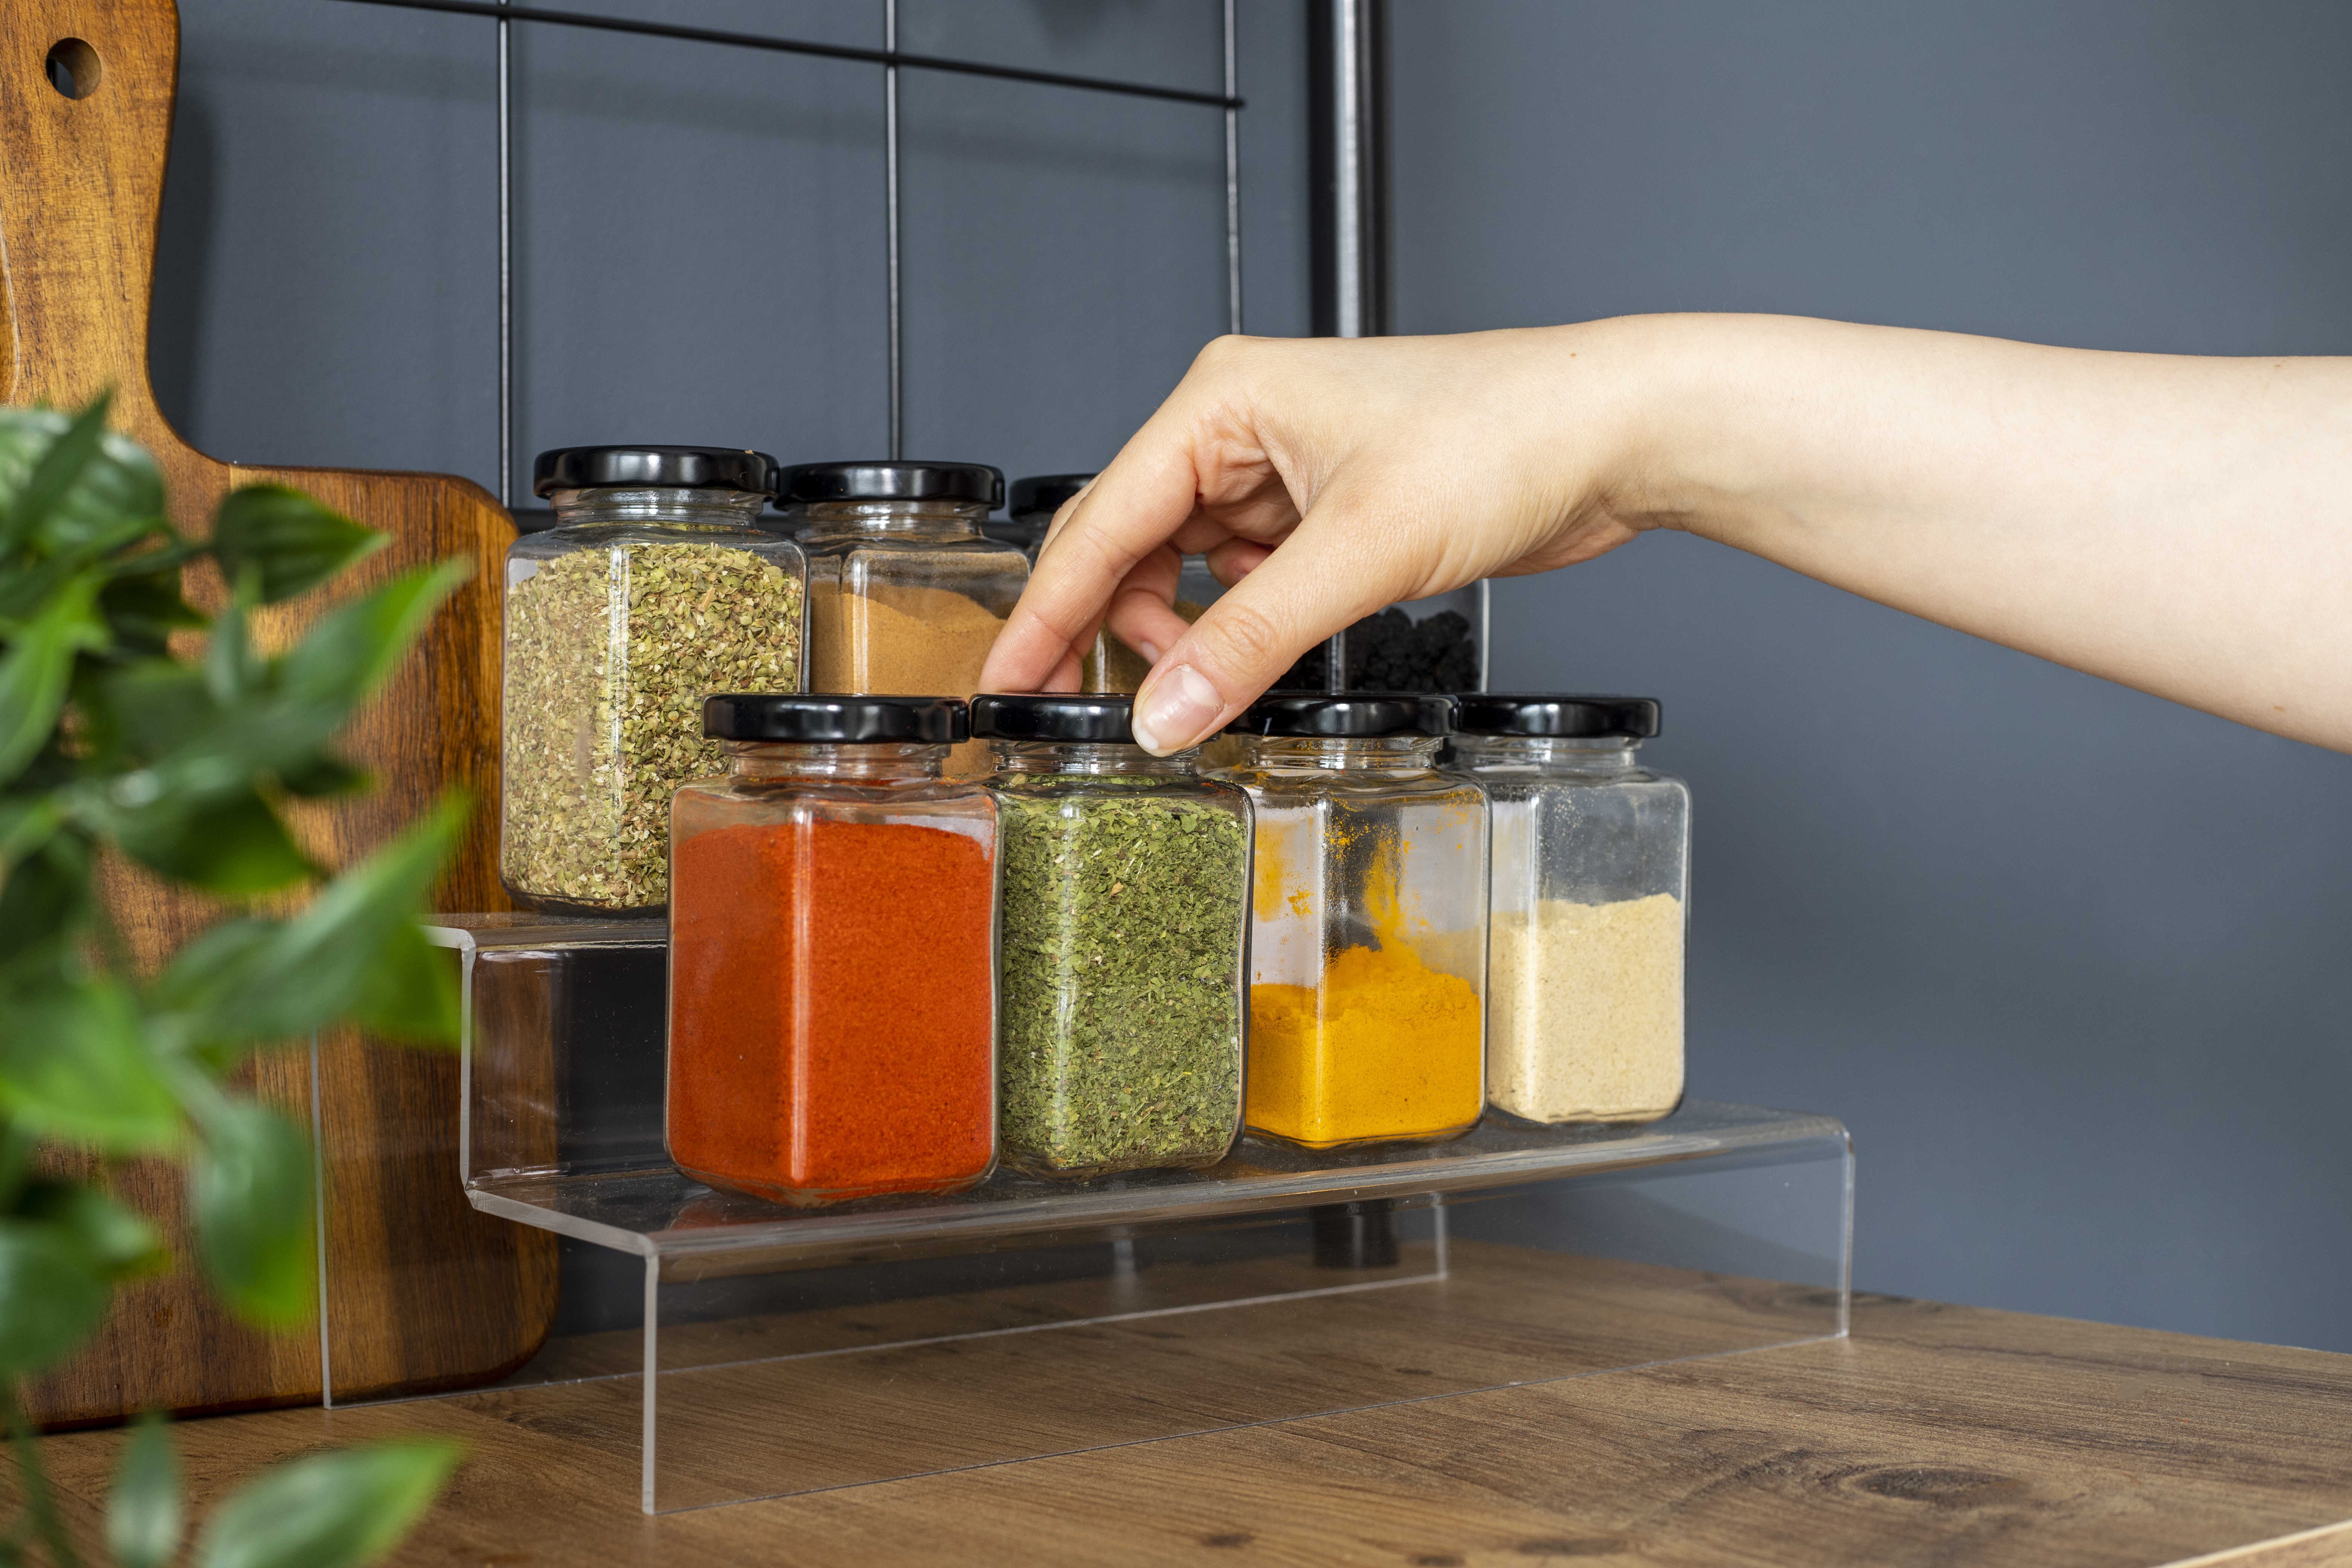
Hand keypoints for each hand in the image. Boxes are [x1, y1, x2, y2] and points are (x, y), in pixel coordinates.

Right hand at [977, 323, 1658, 752]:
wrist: (1610, 432)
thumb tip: (1163, 714)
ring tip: (1211, 686)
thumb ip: (1250, 640)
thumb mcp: (1359, 552)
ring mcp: (1281, 472)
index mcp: (1221, 402)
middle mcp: (1238, 429)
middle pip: (1129, 546)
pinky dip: (1243, 628)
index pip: (1099, 520)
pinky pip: (1246, 585)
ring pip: (1187, 573)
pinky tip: (1266, 655)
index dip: (1045, 611)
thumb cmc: (1502, 436)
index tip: (1003, 680)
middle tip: (1090, 713)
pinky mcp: (1324, 513)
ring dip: (1188, 636)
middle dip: (1111, 630)